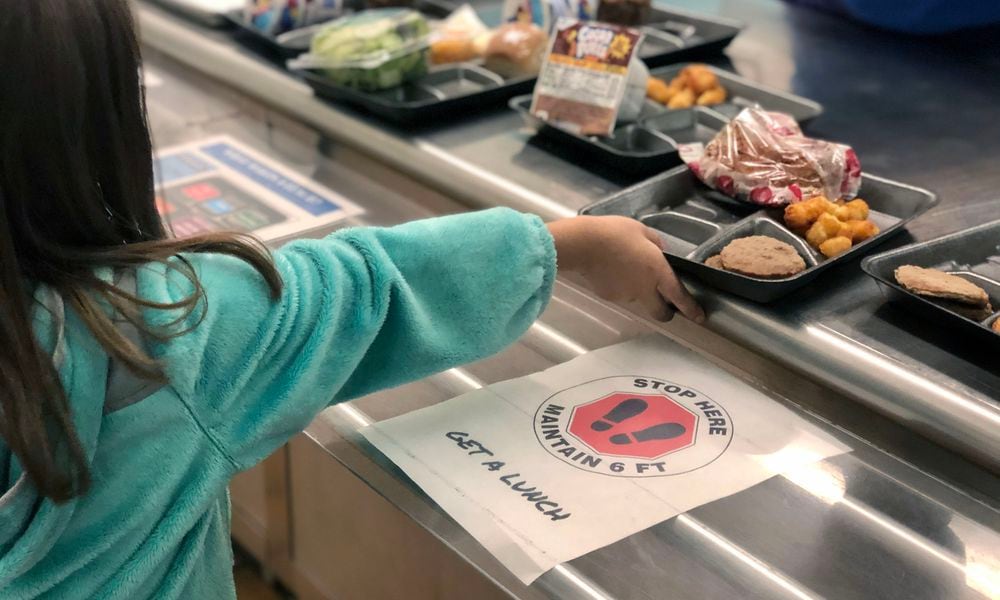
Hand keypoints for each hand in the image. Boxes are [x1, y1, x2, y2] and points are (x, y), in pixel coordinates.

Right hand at [548, 216, 704, 322]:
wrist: (583, 244)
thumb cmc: (614, 233)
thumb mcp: (642, 231)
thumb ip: (656, 244)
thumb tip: (660, 252)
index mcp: (657, 271)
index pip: (679, 296)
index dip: (691, 309)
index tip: (698, 317)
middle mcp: (644, 288)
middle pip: (660, 312)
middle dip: (665, 312)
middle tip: (664, 304)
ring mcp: (626, 295)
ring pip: (638, 299)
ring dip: (638, 289)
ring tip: (625, 267)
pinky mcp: (609, 296)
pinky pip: (620, 293)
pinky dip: (620, 285)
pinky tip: (611, 270)